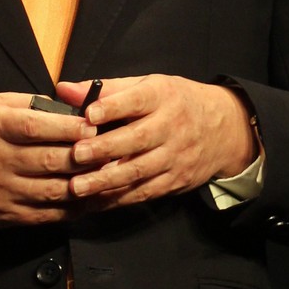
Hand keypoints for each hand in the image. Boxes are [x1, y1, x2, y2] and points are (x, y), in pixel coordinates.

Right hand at [0, 92, 95, 228]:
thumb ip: (27, 104)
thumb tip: (67, 108)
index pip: (36, 128)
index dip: (69, 128)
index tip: (92, 125)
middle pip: (49, 161)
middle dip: (84, 156)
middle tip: (109, 150)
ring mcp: (1, 192)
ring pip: (53, 191)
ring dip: (84, 184)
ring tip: (105, 174)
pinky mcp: (5, 216)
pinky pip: (45, 214)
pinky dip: (71, 208)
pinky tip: (87, 198)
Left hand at [56, 76, 256, 208]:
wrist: (224, 129)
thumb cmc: (175, 102)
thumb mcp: (147, 86)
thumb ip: (106, 90)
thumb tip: (64, 90)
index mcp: (162, 96)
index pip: (137, 100)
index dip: (113, 107)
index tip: (89, 115)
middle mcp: (171, 126)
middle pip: (137, 139)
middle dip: (105, 149)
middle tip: (76, 155)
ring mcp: (175, 157)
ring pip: (140, 171)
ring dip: (107, 181)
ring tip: (78, 187)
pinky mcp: (176, 181)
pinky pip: (145, 192)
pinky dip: (119, 199)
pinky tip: (95, 202)